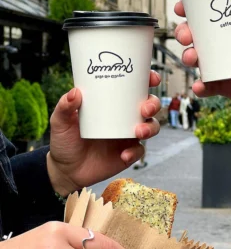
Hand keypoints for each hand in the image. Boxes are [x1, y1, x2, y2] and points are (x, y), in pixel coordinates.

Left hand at [47, 71, 160, 195]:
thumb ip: (64, 107)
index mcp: (111, 103)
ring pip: (151, 126)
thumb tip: (75, 92)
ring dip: (150, 127)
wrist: (66, 170)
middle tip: (144, 109)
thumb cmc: (64, 140)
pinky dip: (135, 152)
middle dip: (153, 104)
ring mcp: (127, 136)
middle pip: (149, 106)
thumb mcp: (60, 121)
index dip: (147, 80)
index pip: (134, 88)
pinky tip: (124, 154)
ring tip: (138, 132)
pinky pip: (139, 151)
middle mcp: (124, 117)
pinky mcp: (128, 154)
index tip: (152, 78)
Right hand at [174, 0, 230, 108]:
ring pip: (196, 60)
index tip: (181, 7)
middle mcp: (222, 46)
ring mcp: (221, 66)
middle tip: (186, 35)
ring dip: (187, 57)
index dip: (189, 10)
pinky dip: (200, 87)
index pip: (207, 16)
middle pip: (194, 37)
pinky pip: (207, 87)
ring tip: (192, 57)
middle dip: (183, 33)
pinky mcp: (224, 85)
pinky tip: (199, 86)